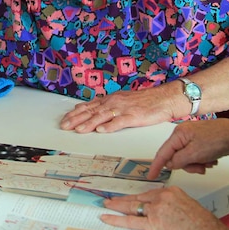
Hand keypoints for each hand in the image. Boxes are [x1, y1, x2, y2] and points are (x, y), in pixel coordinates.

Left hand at [60, 87, 176, 132]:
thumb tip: (86, 107)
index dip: (75, 113)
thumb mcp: (121, 100)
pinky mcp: (134, 116)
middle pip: (92, 111)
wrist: (164, 98)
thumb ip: (104, 105)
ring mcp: (124, 109)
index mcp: (110, 100)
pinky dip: (110, 126)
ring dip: (89, 123)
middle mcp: (114, 103)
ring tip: (79, 130)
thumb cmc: (144, 101)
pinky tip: (102, 130)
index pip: (88, 106)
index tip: (64, 119)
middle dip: (76, 119)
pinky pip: (120, 122)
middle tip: (64, 126)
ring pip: (103, 116)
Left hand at [100, 187, 228, 229]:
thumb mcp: (187, 208)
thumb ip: (172, 208)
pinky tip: (107, 217)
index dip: (137, 198)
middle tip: (111, 199)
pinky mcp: (154, 223)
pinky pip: (131, 221)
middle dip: (123, 199)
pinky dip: (116, 219)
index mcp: (172, 192)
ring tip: (106, 205)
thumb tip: (163, 215)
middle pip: (138, 198)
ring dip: (117, 206)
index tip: (130, 198)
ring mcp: (157, 210)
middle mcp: (163, 198)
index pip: (149, 194)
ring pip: (132, 206)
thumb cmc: (203, 225)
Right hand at [148, 119, 228, 178]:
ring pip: (187, 157)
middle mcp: (183, 134)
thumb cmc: (218, 139)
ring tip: (208, 162)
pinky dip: (202, 160)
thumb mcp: (195, 154)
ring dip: (197, 164)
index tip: (151, 175)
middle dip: (188, 165)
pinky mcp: (201, 140)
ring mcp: (192, 137)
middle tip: (199, 167)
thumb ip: (178, 160)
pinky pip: (195, 155)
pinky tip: (211, 159)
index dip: (156, 166)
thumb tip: (170, 164)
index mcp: (178, 134)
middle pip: (176, 157)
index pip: (162, 153)